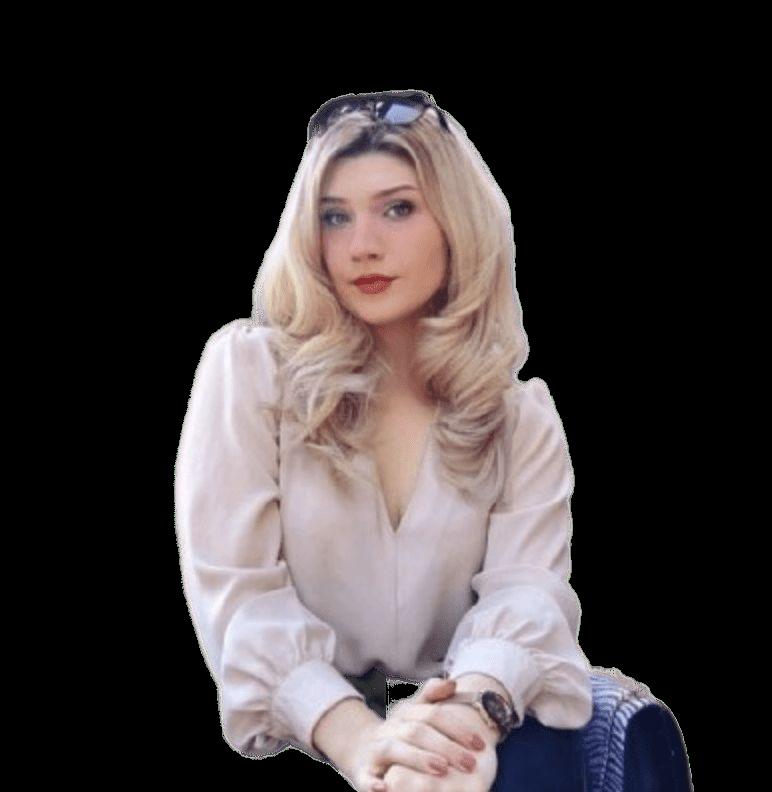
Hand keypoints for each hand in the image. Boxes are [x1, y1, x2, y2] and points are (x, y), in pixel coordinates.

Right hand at [342, 677, 490, 791]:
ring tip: (442, 769)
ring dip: (418, 758)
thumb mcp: (415, 712)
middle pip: (416, 731)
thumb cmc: (402, 733)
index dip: (457, 728)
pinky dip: (374, 784)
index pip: (432, 713)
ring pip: (393, 749)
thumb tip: (453, 684)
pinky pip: (365, 778)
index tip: (480, 745)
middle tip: (469, 763)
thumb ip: (432, 695)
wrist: (364, 750)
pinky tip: (385, 788)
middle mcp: (389, 728)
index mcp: (405, 713)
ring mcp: (374, 750)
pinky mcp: (362, 774)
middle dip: (445, 746)